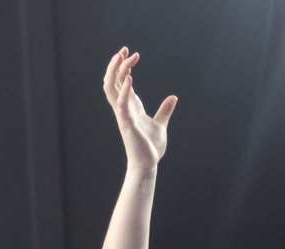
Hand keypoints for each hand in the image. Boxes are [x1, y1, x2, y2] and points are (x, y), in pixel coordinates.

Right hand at [103, 47, 177, 170]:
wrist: (148, 163)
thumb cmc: (150, 146)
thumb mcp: (161, 124)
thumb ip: (165, 110)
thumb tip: (173, 97)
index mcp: (131, 107)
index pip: (122, 81)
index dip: (126, 66)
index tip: (134, 54)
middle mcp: (124, 108)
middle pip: (112, 80)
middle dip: (116, 64)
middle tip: (124, 49)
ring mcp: (123, 114)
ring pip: (110, 88)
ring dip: (114, 71)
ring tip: (121, 56)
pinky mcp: (127, 123)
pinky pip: (121, 104)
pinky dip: (124, 91)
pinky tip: (130, 79)